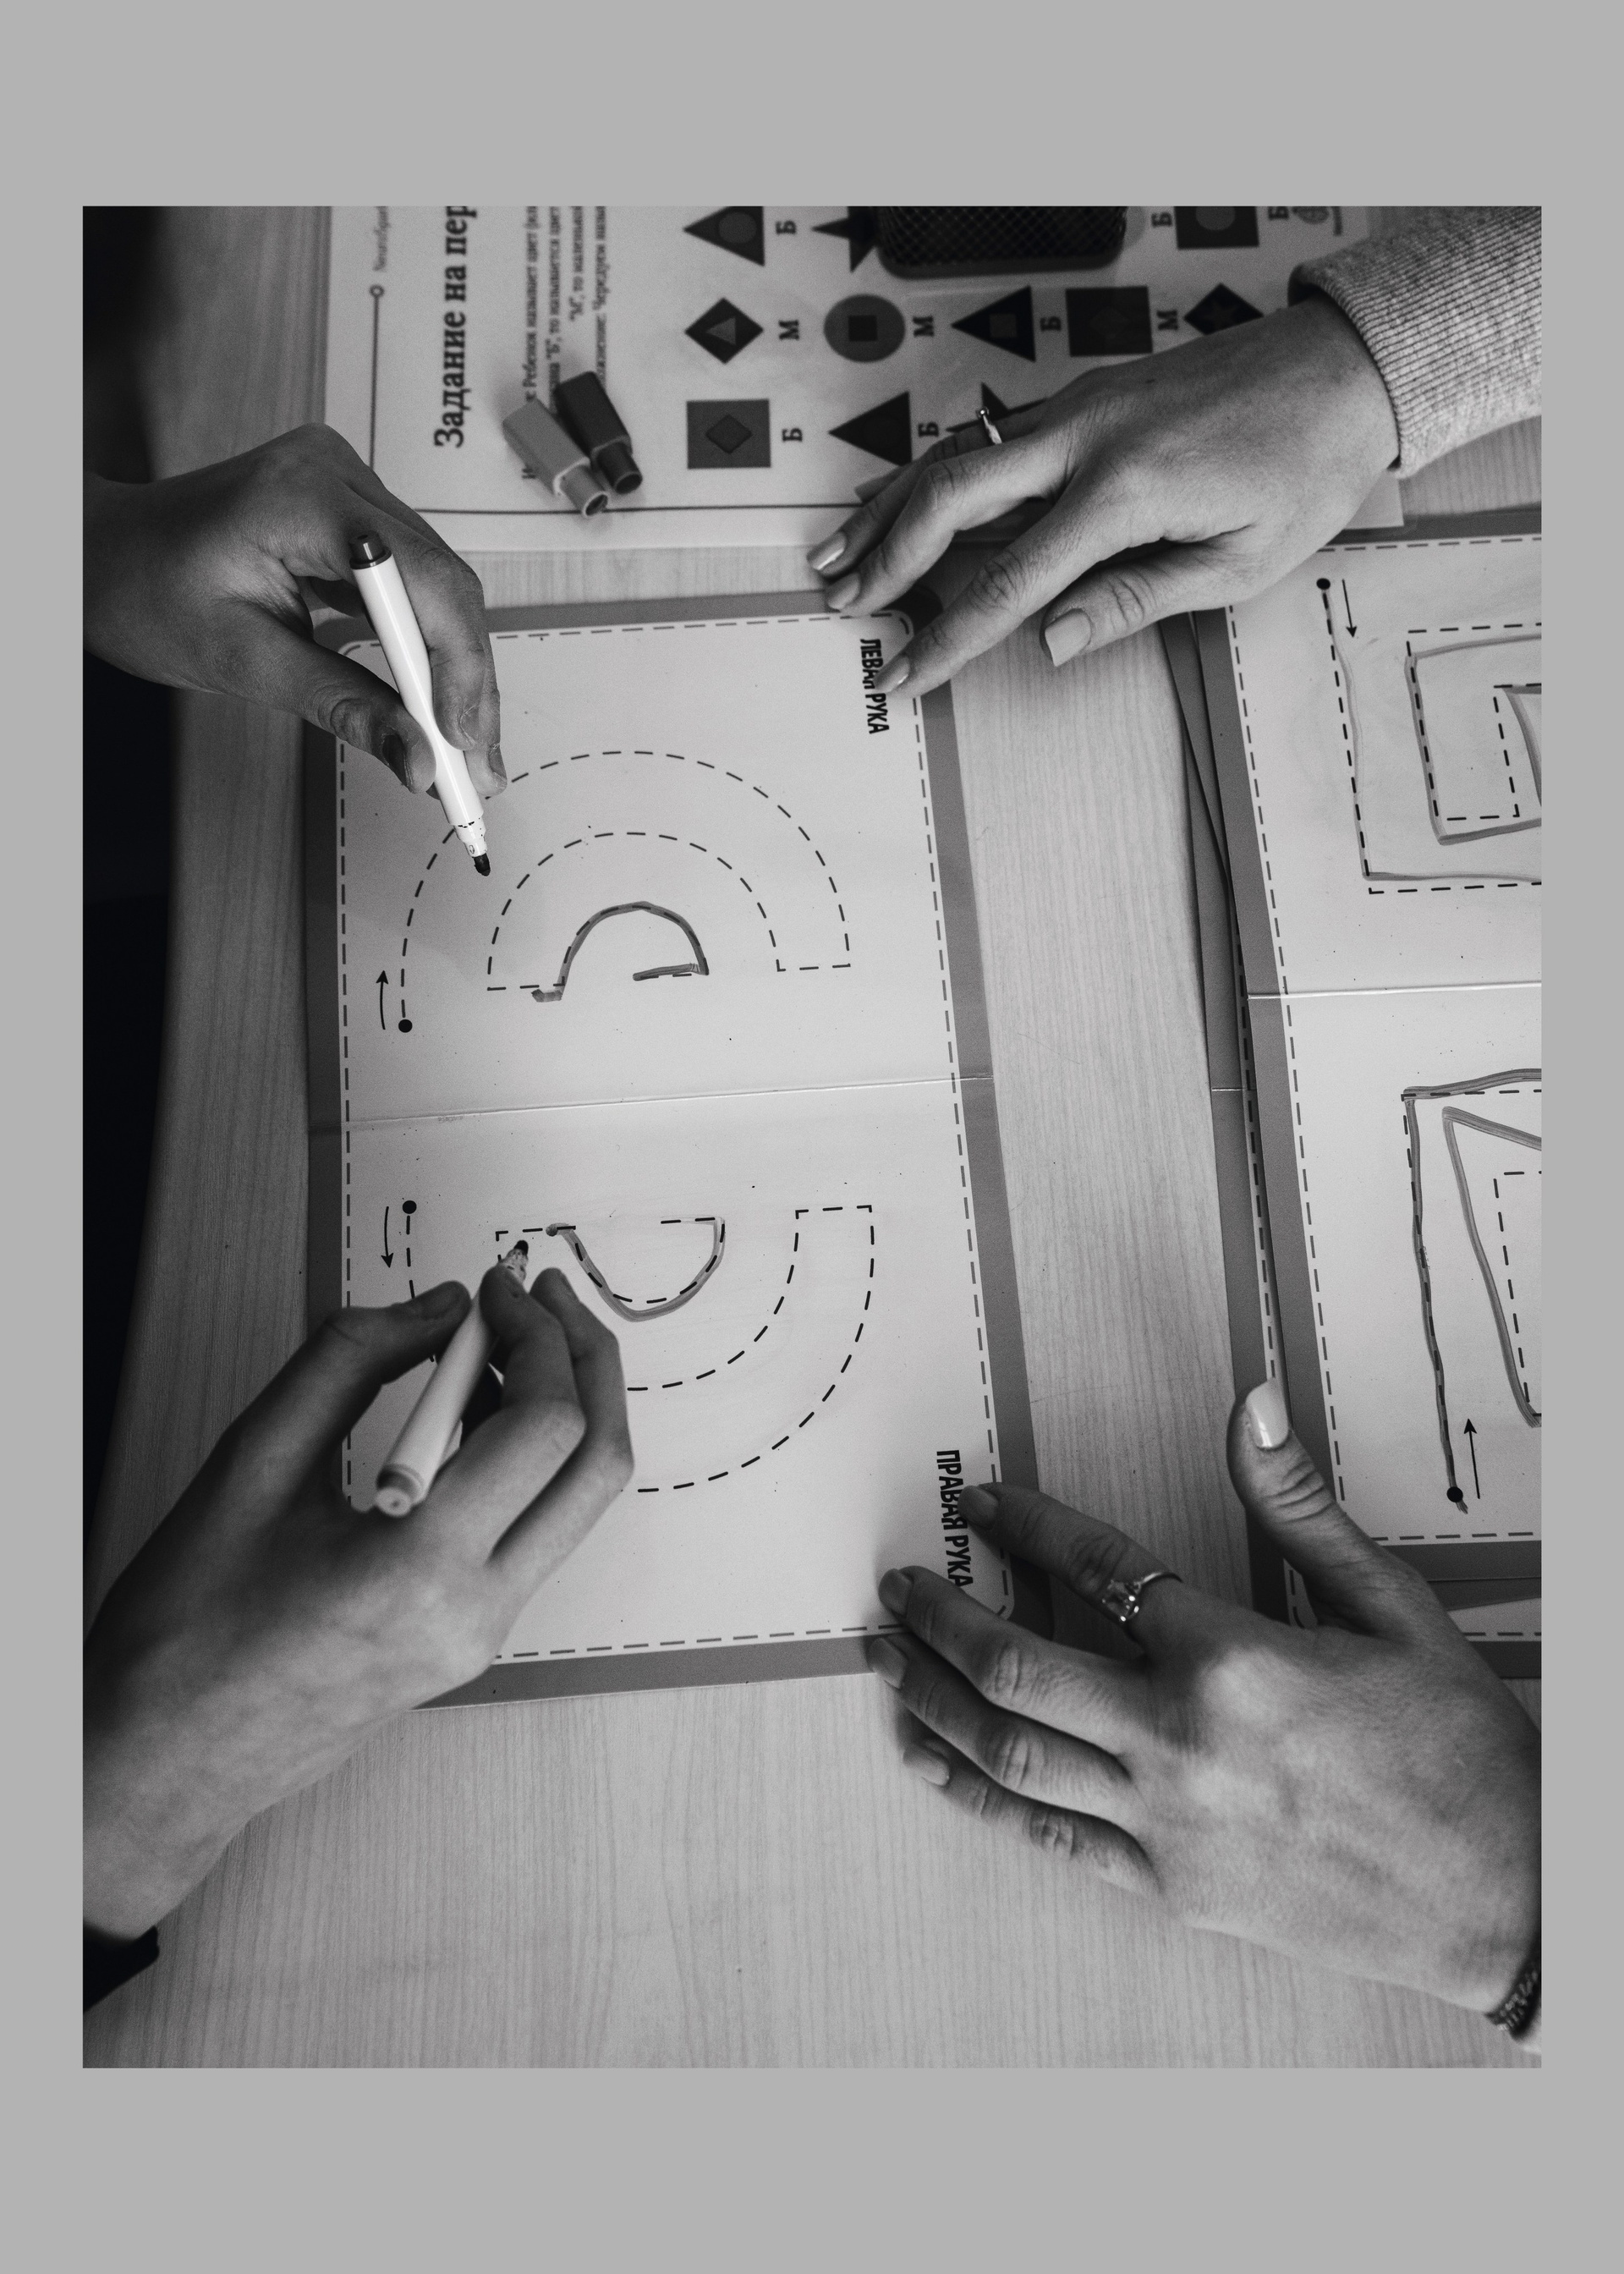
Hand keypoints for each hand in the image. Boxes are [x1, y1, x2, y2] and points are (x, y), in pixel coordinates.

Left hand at [83, 422, 505, 797]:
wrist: (103, 554)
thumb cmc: (145, 591)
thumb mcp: (241, 662)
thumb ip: (340, 705)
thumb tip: (416, 758)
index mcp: (303, 497)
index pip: (421, 580)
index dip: (457, 667)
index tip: (463, 742)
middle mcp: (338, 475)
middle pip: (444, 585)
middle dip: (467, 685)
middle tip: (478, 769)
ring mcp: (350, 488)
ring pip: (440, 588)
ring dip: (456, 673)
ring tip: (465, 751)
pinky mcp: (354, 513)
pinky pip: (415, 584)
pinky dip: (428, 649)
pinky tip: (438, 705)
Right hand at [83, 1267, 632, 1939]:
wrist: (165, 1758)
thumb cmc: (187, 1632)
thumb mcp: (252, 1461)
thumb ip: (349, 1361)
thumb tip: (438, 1308)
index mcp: (422, 1572)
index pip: (546, 1429)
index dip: (536, 1335)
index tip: (496, 1286)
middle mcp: (475, 1614)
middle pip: (598, 1468)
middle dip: (584, 1363)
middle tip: (543, 1298)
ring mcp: (482, 1638)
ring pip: (576, 1505)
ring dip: (560, 1411)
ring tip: (499, 1347)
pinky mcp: (471, 1644)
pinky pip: (531, 1536)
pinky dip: (522, 1462)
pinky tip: (470, 1418)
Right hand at [807, 296, 1398, 696]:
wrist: (1341, 369)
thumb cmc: (1303, 470)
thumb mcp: (1237, 562)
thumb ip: (1131, 601)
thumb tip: (1046, 643)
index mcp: (1127, 490)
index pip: (1012, 581)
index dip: (949, 637)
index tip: (908, 676)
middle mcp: (1086, 436)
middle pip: (951, 495)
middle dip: (888, 558)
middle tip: (844, 607)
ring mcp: (1077, 407)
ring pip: (954, 456)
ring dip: (889, 509)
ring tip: (837, 558)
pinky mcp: (1081, 397)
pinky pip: (985, 437)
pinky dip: (931, 474)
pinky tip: (897, 501)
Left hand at [867, 1381, 1538, 2021]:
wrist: (1507, 1897)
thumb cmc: (1455, 1748)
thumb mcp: (1390, 1605)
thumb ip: (1297, 1505)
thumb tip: (1248, 1401)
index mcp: (1233, 1655)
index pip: (1095, 1565)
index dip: (1025, 1524)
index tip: (984, 1502)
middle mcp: (1181, 1738)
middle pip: (1016, 1663)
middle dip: (941, 1614)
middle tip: (898, 1582)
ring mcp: (1166, 1822)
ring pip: (1007, 1752)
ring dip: (929, 1698)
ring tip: (885, 1657)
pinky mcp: (1166, 1886)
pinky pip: (1043, 1835)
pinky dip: (973, 1793)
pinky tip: (932, 1759)